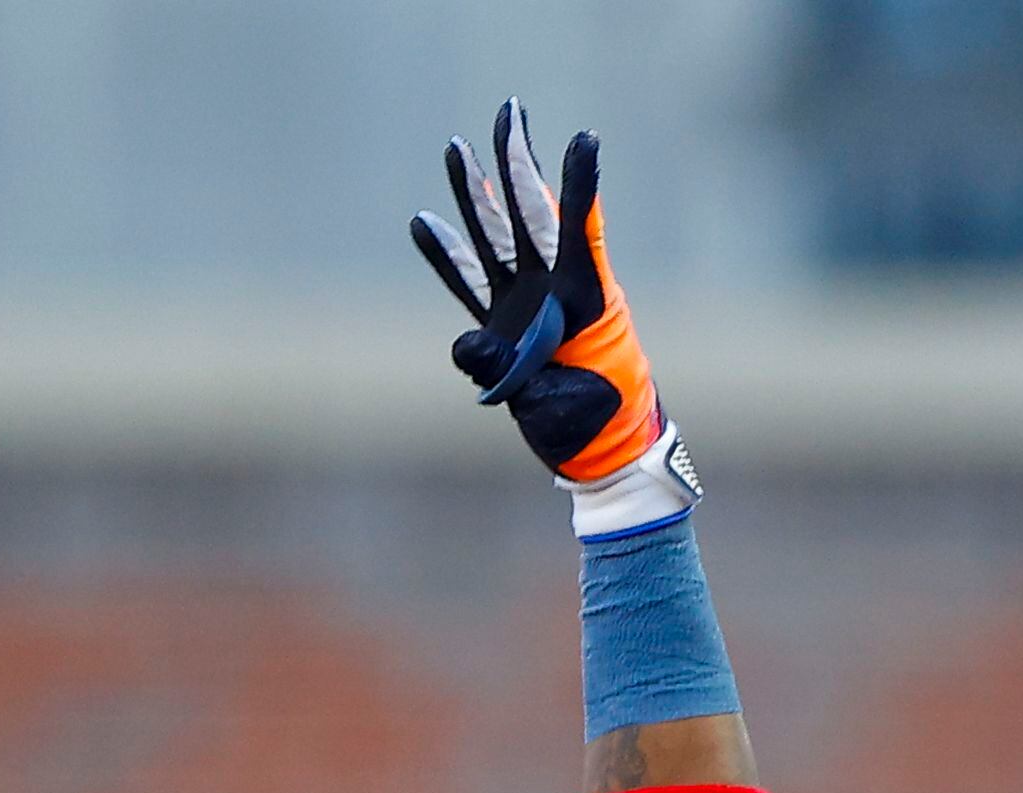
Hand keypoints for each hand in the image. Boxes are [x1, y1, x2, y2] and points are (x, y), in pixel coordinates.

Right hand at [411, 100, 668, 487]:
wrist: (598, 450)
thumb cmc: (595, 421)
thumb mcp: (559, 398)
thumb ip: (510, 370)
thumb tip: (465, 341)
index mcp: (584, 297)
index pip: (578, 229)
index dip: (579, 185)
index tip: (585, 138)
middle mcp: (553, 290)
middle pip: (529, 215)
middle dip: (515, 163)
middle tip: (508, 112)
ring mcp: (524, 304)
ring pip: (494, 238)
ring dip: (476, 195)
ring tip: (456, 148)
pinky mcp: (501, 329)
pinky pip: (467, 284)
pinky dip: (446, 255)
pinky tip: (423, 223)